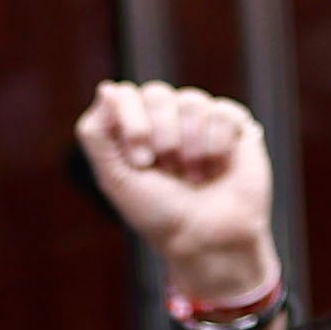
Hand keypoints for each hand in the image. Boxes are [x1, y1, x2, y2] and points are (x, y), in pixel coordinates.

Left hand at [77, 81, 278, 310]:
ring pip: (192, 101)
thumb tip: (107, 89)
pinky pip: (224, 113)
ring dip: (191, 145)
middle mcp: (167, 118)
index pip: (124, 95)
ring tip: (195, 175)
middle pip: (157, 94)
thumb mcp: (115, 180)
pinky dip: (218, 145)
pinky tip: (218, 167)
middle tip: (170, 170)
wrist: (208, 241)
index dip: (133, 124)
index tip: (141, 162)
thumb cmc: (160, 215)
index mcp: (135, 127)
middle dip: (163, 137)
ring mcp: (200, 120)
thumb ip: (96, 135)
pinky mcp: (234, 126)